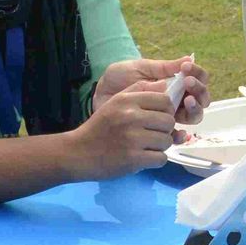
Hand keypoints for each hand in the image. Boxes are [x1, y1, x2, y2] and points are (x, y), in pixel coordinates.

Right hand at [65, 81, 182, 179]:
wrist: (77, 153)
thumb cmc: (98, 127)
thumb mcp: (115, 102)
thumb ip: (139, 90)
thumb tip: (165, 84)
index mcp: (127, 101)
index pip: (165, 101)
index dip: (166, 111)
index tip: (158, 118)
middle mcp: (131, 117)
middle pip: (169, 121)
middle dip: (164, 130)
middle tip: (151, 135)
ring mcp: (132, 139)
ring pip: (167, 140)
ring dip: (160, 146)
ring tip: (146, 146)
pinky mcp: (133, 159)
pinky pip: (161, 158)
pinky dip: (156, 160)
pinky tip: (144, 158)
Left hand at [94, 56, 208, 124]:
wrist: (99, 97)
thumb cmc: (119, 79)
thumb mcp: (140, 68)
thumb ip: (163, 67)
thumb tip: (189, 58)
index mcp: (174, 82)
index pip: (197, 78)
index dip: (197, 73)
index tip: (186, 68)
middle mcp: (176, 98)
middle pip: (201, 97)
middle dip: (199, 90)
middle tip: (187, 83)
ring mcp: (169, 115)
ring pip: (194, 115)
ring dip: (194, 108)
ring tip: (186, 101)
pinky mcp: (159, 131)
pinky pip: (176, 136)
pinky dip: (181, 134)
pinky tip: (178, 131)